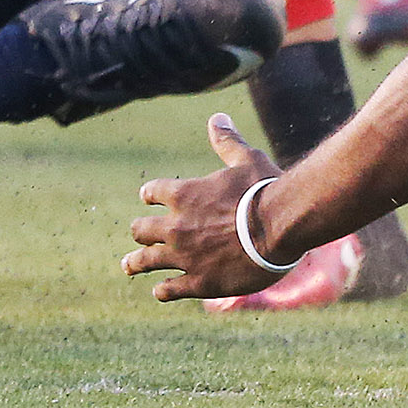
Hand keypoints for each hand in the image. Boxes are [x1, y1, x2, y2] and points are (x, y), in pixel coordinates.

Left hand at [123, 113, 283, 301]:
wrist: (279, 226)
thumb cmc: (265, 189)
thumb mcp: (246, 158)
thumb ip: (226, 142)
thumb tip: (217, 117)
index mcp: (184, 194)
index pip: (153, 191)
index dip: (151, 194)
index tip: (148, 197)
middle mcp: (176, 226)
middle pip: (142, 229)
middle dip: (140, 230)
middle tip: (138, 234)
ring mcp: (184, 257)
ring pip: (146, 261)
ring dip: (136, 262)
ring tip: (128, 265)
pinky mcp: (198, 282)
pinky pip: (169, 289)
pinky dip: (163, 289)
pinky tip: (160, 290)